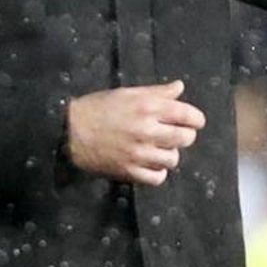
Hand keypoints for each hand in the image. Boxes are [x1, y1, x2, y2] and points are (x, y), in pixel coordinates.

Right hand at [66, 80, 205, 186]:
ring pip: (173, 160)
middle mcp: (146, 130)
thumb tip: (180, 88)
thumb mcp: (128, 93)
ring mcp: (138, 153)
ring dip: (169, 154)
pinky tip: (151, 164)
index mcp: (147, 107)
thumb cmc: (99, 108)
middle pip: (185, 138)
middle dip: (185, 136)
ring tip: (159, 149)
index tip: (194, 121)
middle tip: (175, 134)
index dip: (196, 119)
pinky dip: (158, 172)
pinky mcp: (129, 171)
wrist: (70, 131)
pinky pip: (157, 178)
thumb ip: (157, 92)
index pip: (187, 115)